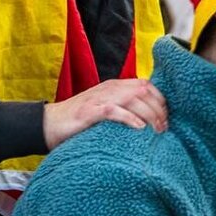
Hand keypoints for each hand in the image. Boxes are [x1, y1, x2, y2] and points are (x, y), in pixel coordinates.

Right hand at [43, 78, 166, 148]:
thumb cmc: (78, 121)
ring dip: (149, 115)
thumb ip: (122, 108)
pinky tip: (138, 128)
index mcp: (114, 86)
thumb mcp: (104, 109)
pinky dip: (129, 118)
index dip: (160, 100)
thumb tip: (148, 120)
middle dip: (158, 109)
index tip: (167, 118)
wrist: (49, 124)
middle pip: (143, 90)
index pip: (146, 85)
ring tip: (156, 130)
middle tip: (164, 128)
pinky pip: (114, 110)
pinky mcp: (89, 111)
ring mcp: (98, 98)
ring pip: (133, 98)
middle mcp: (108, 89)